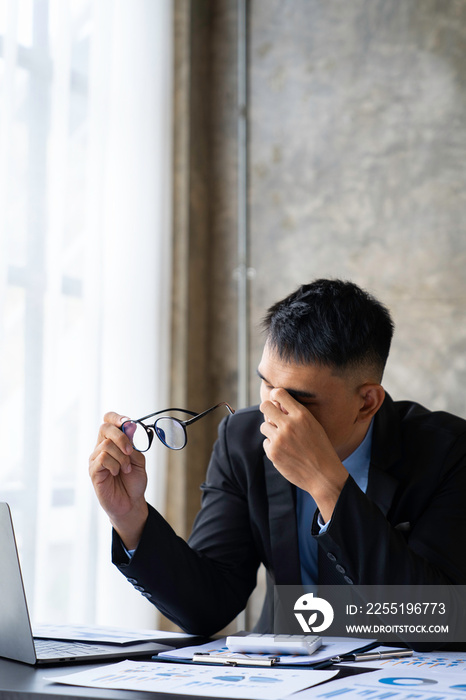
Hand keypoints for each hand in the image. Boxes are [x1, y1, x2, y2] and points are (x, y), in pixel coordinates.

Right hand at [89, 411, 148, 548]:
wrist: (131, 502)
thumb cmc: (133, 481)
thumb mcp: (138, 460)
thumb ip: (133, 444)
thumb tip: (129, 427)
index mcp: (113, 441)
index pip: (108, 420)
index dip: (115, 417)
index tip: (127, 421)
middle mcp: (102, 447)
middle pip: (104, 427)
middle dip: (121, 437)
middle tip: (131, 451)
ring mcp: (96, 459)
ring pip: (106, 445)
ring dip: (122, 457)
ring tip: (126, 469)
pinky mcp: (93, 470)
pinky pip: (102, 458)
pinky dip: (114, 465)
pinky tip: (117, 473)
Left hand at [260, 389, 347, 522]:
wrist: (324, 475)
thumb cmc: (321, 449)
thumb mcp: (314, 426)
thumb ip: (296, 415)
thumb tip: (278, 404)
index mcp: (302, 415)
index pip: (279, 393)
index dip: (275, 396)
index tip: (277, 402)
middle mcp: (289, 424)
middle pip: (265, 406)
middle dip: (267, 410)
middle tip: (273, 417)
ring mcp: (279, 439)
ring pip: (264, 426)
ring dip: (271, 431)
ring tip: (284, 439)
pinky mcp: (273, 452)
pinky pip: (266, 442)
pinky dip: (273, 446)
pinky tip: (285, 452)